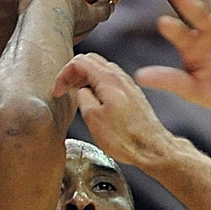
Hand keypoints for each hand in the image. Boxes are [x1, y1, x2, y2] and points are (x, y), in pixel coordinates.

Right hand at [52, 52, 175, 165]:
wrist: (152, 149)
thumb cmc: (125, 138)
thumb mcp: (92, 118)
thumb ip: (82, 97)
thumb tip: (81, 91)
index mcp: (108, 79)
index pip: (79, 61)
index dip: (64, 74)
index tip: (58, 90)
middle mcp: (121, 78)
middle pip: (91, 60)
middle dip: (74, 72)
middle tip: (65, 88)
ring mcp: (129, 86)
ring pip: (102, 69)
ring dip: (86, 77)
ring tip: (77, 93)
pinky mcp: (134, 96)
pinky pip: (112, 81)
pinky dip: (98, 84)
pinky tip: (95, 100)